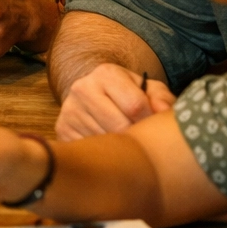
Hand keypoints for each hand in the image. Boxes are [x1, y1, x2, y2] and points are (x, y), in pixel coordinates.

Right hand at [56, 62, 174, 140]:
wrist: (94, 93)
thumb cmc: (127, 94)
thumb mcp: (148, 89)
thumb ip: (162, 98)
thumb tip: (164, 112)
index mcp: (106, 74)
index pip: (135, 106)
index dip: (150, 122)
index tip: (153, 127)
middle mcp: (82, 88)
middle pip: (119, 126)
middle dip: (135, 137)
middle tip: (142, 140)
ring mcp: (69, 110)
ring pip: (104, 141)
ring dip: (120, 148)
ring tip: (127, 144)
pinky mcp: (62, 129)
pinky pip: (89, 150)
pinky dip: (103, 154)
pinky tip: (110, 149)